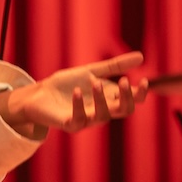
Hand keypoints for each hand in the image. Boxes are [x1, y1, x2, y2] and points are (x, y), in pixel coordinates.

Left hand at [0, 51, 148, 139]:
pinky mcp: (70, 124)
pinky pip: (79, 120)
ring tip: (94, 82)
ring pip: (103, 116)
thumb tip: (142, 57)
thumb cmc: (65, 85)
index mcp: (108, 99)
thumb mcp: (90, 71)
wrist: (38, 94)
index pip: (132, 101)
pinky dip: (79, 106)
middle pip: (124, 111)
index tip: (142, 80)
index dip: (140, 93)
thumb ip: (114, 66)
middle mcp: (101, 111)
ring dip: (101, 99)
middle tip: (124, 81)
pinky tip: (77, 92)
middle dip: (127, 98)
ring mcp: (87, 119)